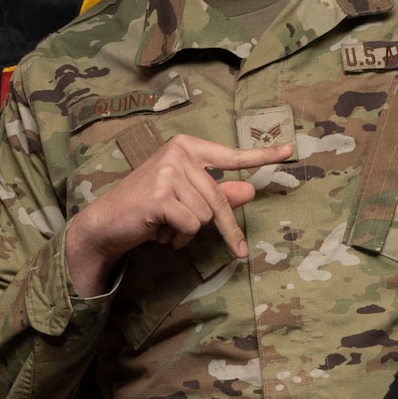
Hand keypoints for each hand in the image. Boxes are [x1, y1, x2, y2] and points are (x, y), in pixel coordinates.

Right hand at [63, 134, 293, 295]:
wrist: (107, 222)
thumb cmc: (148, 209)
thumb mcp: (186, 199)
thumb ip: (218, 194)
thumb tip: (250, 191)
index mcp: (187, 147)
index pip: (232, 155)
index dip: (262, 156)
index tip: (289, 151)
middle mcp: (178, 153)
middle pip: (219, 198)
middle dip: (226, 229)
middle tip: (239, 252)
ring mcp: (168, 171)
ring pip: (205, 215)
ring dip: (189, 230)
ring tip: (166, 226)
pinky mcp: (160, 195)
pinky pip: (190, 225)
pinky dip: (179, 237)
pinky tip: (159, 231)